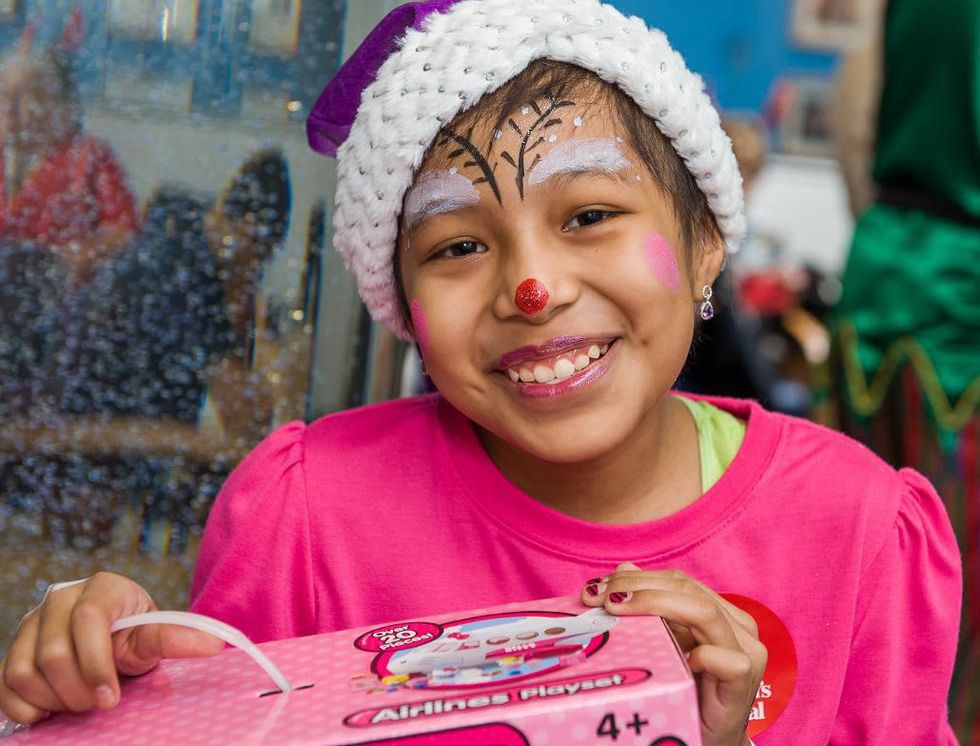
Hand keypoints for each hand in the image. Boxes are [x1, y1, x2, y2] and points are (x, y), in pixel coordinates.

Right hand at [0, 572, 222, 724]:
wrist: (112, 641)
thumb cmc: (134, 635)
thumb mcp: (155, 635)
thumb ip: (177, 637)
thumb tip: (214, 644)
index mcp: (100, 588)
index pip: (88, 621)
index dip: (97, 665)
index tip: (112, 698)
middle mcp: (60, 598)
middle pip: (53, 653)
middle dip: (78, 690)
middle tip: (100, 703)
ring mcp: (31, 623)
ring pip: (24, 671)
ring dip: (54, 699)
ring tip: (81, 702)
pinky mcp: (14, 649)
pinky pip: (4, 685)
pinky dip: (26, 707)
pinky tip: (52, 709)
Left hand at [582, 563, 765, 745]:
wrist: (705, 740)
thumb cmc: (684, 693)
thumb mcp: (662, 646)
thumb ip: (648, 608)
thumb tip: (624, 569)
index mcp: (721, 612)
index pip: (677, 580)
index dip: (636, 578)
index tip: (595, 587)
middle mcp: (738, 627)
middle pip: (685, 588)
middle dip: (636, 587)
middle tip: (598, 597)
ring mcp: (746, 653)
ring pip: (703, 611)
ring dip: (653, 604)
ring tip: (615, 610)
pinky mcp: (745, 681)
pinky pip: (724, 659)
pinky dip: (697, 654)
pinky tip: (674, 659)